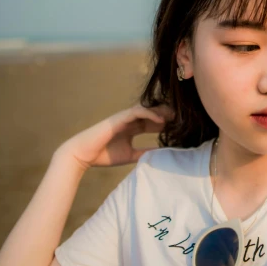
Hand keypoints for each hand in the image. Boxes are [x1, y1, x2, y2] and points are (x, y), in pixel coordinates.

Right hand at [54, 103, 173, 170]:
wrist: (82, 155)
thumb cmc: (103, 155)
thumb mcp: (130, 155)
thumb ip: (145, 153)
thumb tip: (162, 156)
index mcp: (132, 127)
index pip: (153, 122)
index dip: (167, 124)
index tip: (181, 128)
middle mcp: (130, 120)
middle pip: (153, 113)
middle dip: (168, 115)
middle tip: (184, 120)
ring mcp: (124, 117)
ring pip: (147, 109)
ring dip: (162, 112)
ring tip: (176, 118)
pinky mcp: (119, 118)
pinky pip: (137, 111)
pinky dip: (150, 114)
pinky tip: (161, 120)